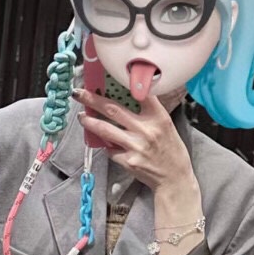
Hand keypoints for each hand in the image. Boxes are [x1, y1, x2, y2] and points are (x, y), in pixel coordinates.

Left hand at [73, 87, 195, 191]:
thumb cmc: (171, 150)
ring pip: (105, 129)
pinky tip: (107, 144)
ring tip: (81, 116)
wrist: (174, 178)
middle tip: (79, 93)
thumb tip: (125, 100)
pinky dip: (107, 145)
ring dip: (89, 121)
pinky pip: (110, 149)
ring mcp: (135, 146)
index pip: (141, 94)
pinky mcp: (127, 161)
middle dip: (92, 100)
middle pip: (113, 109)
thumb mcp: (166, 125)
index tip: (110, 76)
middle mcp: (146, 130)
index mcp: (158, 117)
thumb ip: (148, 112)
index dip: (125, 83)